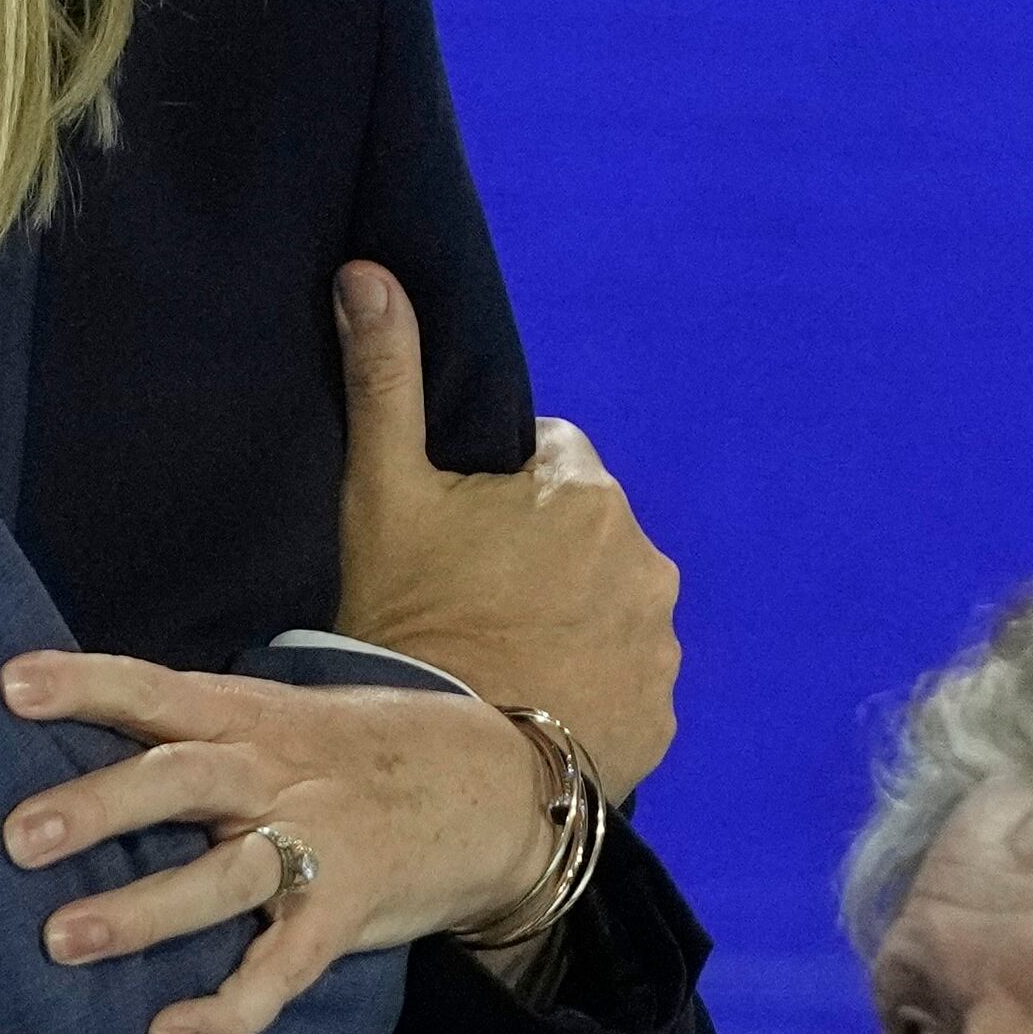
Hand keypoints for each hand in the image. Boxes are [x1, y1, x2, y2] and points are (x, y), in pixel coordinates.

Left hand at [0, 655, 555, 1033]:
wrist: (492, 787)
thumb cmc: (352, 752)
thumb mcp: (278, 717)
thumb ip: (193, 727)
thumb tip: (70, 733)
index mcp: (249, 718)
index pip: (155, 689)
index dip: (85, 684)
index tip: (11, 685)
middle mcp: (274, 776)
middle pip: (181, 779)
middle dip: (100, 807)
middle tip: (18, 838)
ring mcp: (314, 847)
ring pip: (222, 876)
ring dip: (142, 909)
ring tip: (61, 940)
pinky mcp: (344, 915)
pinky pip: (281, 969)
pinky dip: (227, 1009)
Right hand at [327, 263, 677, 797]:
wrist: (444, 762)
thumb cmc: (408, 615)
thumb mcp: (382, 491)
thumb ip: (385, 377)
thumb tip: (370, 271)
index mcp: (585, 492)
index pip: (551, 460)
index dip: (501, 492)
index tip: (458, 537)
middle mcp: (645, 558)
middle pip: (588, 537)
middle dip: (543, 557)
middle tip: (470, 601)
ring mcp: (660, 641)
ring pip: (613, 608)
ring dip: (574, 621)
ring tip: (502, 659)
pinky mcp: (662, 713)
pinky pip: (628, 683)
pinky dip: (593, 688)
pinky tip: (535, 704)